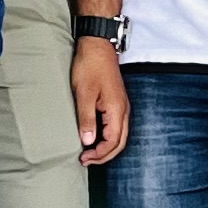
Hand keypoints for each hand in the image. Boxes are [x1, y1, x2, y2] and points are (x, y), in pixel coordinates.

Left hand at [71, 37, 128, 162]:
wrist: (97, 46)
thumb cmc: (90, 66)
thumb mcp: (84, 93)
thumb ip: (87, 119)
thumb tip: (88, 141)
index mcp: (117, 109)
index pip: (113, 141)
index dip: (99, 154)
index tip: (84, 158)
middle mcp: (124, 110)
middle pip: (120, 142)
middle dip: (104, 155)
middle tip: (86, 161)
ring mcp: (122, 106)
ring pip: (119, 135)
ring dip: (106, 147)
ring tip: (89, 153)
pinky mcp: (117, 102)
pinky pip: (117, 126)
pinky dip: (107, 137)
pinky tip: (95, 137)